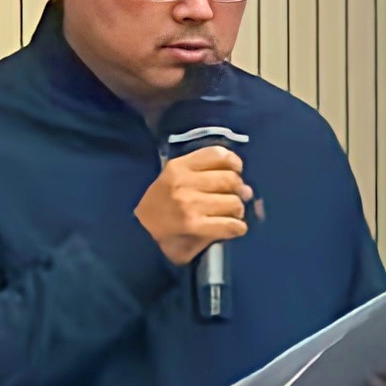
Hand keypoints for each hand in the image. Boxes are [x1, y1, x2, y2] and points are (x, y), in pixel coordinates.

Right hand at [136, 148, 251, 267]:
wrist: (138, 231)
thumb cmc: (162, 204)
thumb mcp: (176, 178)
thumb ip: (206, 174)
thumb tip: (247, 188)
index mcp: (179, 167)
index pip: (218, 154)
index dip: (234, 162)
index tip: (236, 171)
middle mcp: (183, 183)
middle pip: (231, 179)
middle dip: (239, 190)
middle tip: (236, 198)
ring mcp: (188, 204)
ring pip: (233, 202)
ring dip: (238, 210)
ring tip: (231, 214)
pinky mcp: (193, 225)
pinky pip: (230, 224)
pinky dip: (237, 228)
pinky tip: (233, 228)